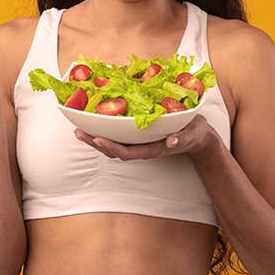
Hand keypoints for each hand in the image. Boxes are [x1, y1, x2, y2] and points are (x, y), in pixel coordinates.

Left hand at [73, 114, 222, 160]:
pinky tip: (93, 122)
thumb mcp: (191, 133)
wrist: (196, 135)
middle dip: (95, 143)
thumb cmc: (193, 133)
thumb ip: (182, 138)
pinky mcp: (137, 137)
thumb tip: (171, 141)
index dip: (111, 147)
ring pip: (113, 144)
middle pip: (114, 150)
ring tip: (79, 129)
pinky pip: (117, 136)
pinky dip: (104, 130)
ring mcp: (138, 144)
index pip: (128, 152)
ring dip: (95, 138)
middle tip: (78, 133)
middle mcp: (142, 148)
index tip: (98, 139)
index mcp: (153, 149)